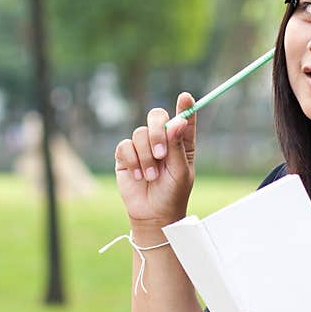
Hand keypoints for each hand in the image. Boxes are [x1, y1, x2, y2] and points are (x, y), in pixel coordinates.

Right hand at [114, 92, 196, 226]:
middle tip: (161, 154)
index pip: (183, 119)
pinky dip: (133, 161)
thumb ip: (177, 146)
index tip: (185, 97)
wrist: (153, 214)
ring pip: (140, 133)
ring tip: (151, 176)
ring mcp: (143, 146)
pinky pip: (125, 146)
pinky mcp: (126, 155)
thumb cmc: (172, 194)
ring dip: (146, 157)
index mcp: (181, 142)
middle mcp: (162, 140)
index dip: (184, 107)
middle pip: (156, 116)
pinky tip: (139, 175)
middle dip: (157, 132)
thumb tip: (177, 122)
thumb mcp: (180, 171)